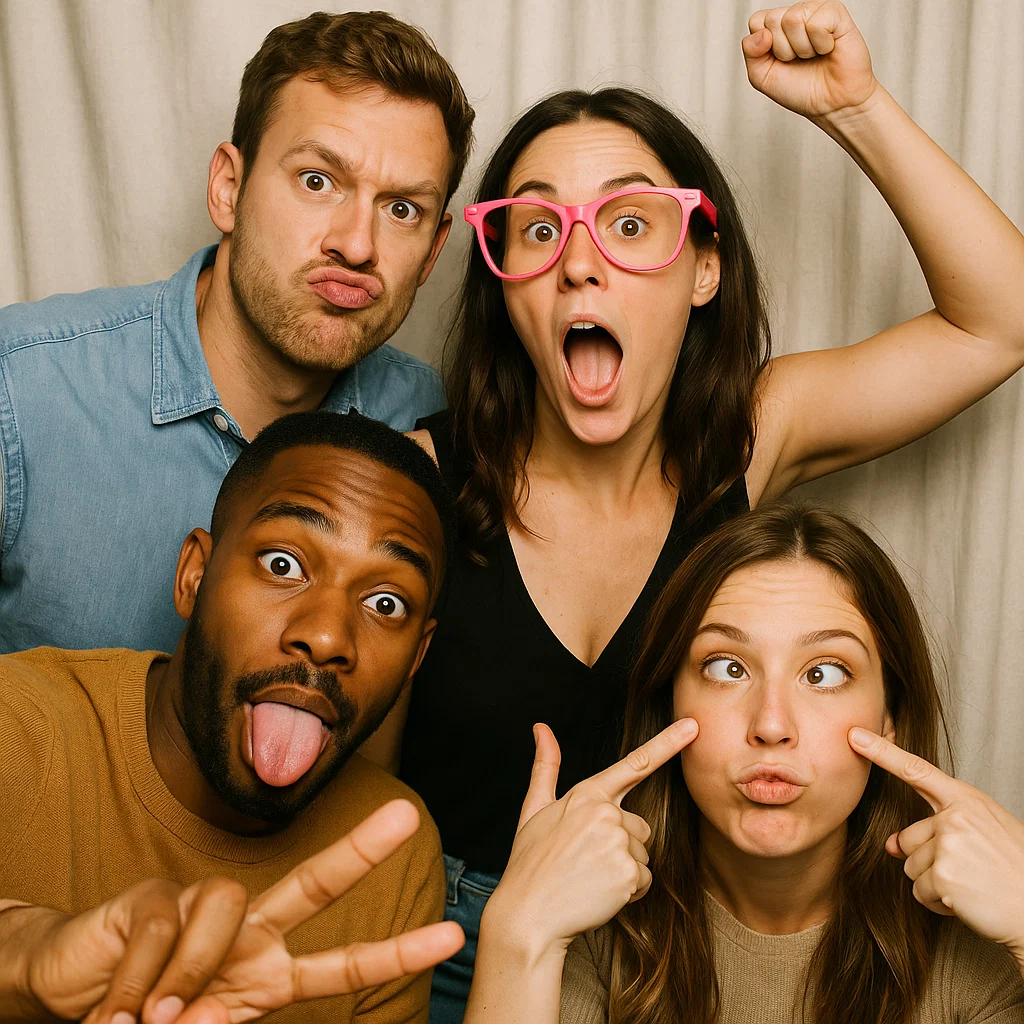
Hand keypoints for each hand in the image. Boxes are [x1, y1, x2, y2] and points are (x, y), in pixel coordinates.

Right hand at [20, 799, 462, 1023]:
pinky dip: (138, 982)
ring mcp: (204, 906)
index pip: (342, 964)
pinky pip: (165, 929)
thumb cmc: (148, 1015)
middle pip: (313, 884)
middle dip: (360, 851)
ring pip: (228, 909)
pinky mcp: (156, 895)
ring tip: (147, 1016)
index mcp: (269, 972)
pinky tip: (118, 1005)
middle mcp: (250, 931)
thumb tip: (206, 1017)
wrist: (73, 995)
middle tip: (406, 817)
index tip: (452, 936)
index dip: (395, 952)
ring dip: (188, 975)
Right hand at [486, 719, 698, 954]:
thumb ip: (545, 766)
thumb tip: (541, 728)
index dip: (667, 743)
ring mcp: (617, 842)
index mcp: (586, 794)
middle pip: (639, 827)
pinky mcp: (627, 872)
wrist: (527, 914)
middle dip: (621, 846)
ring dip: (624, 870)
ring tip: (590, 878)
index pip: (634, 764)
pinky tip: (600, 894)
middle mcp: (605, 812)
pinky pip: (644, 880)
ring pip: (642, 854)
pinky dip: (628, 892)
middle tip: (586, 862)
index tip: (692, 726)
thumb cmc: (530, 863)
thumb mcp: (533, 809)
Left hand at [742, 2, 876, 118]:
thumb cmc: (802, 90)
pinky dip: (821, 44)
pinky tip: (828, 48)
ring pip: (792, 19)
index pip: (756, 20)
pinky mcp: (836, 12)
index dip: (763, 47)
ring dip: (802, 48)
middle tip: (799, 60)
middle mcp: (796, 15)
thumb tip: (762, 33)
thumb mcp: (762, 77)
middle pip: (772, 19)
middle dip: (782, 49)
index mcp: (777, 27)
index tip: (780, 60)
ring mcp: (815, 11)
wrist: (830, 104)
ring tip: (814, 55)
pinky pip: (816, 23)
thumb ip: (750, 52)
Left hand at [849, 728, 1023, 961]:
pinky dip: (939, 903)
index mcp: (967, 801)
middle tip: (970, 871)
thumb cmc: (1016, 870)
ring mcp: (948, 846)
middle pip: (909, 838)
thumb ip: (938, 829)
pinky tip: (968, 902)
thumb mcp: (982, 835)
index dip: (883, 752)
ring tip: (973, 885)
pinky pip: (920, 891)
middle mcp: (955, 818)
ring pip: (911, 866)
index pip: (917, 771)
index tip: (855, 736)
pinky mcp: (943, 876)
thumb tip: (892, 845)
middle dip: (930, 861)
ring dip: (936, 883)